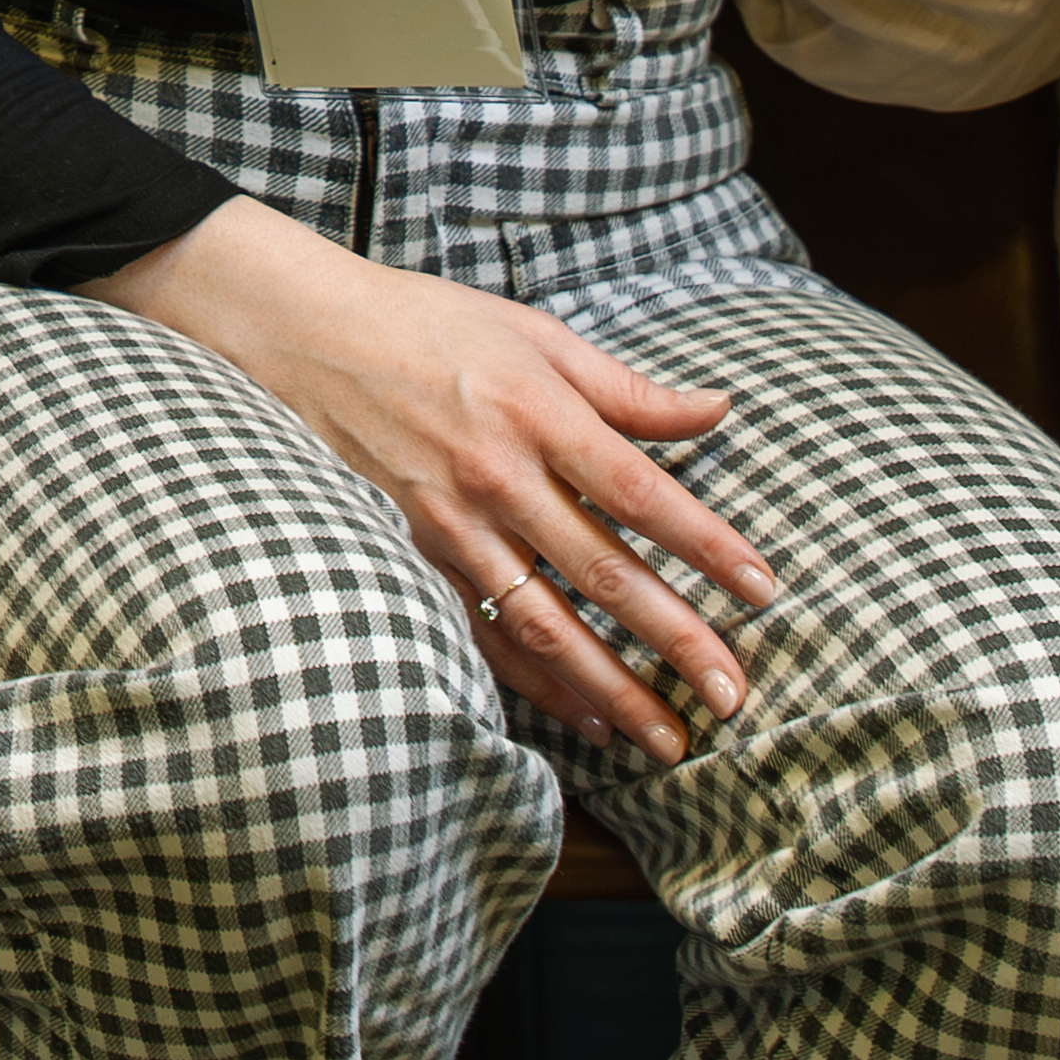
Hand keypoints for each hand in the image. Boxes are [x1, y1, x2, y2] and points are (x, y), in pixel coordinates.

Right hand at [100, 194, 770, 753]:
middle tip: (736, 696)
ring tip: (668, 737)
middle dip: (676, 639)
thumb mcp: (532, 333)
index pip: (642, 491)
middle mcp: (494, 474)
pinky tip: (585, 718)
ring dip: (612, 687)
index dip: (707, 544)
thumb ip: (625, 387)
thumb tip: (717, 411)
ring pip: (544, 623)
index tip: (763, 590)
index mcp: (535, 410)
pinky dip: (536, 685)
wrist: (297, 330)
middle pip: (604, 573)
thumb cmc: (425, 322)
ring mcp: (446, 524)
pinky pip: (481, 634)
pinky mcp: (408, 556)